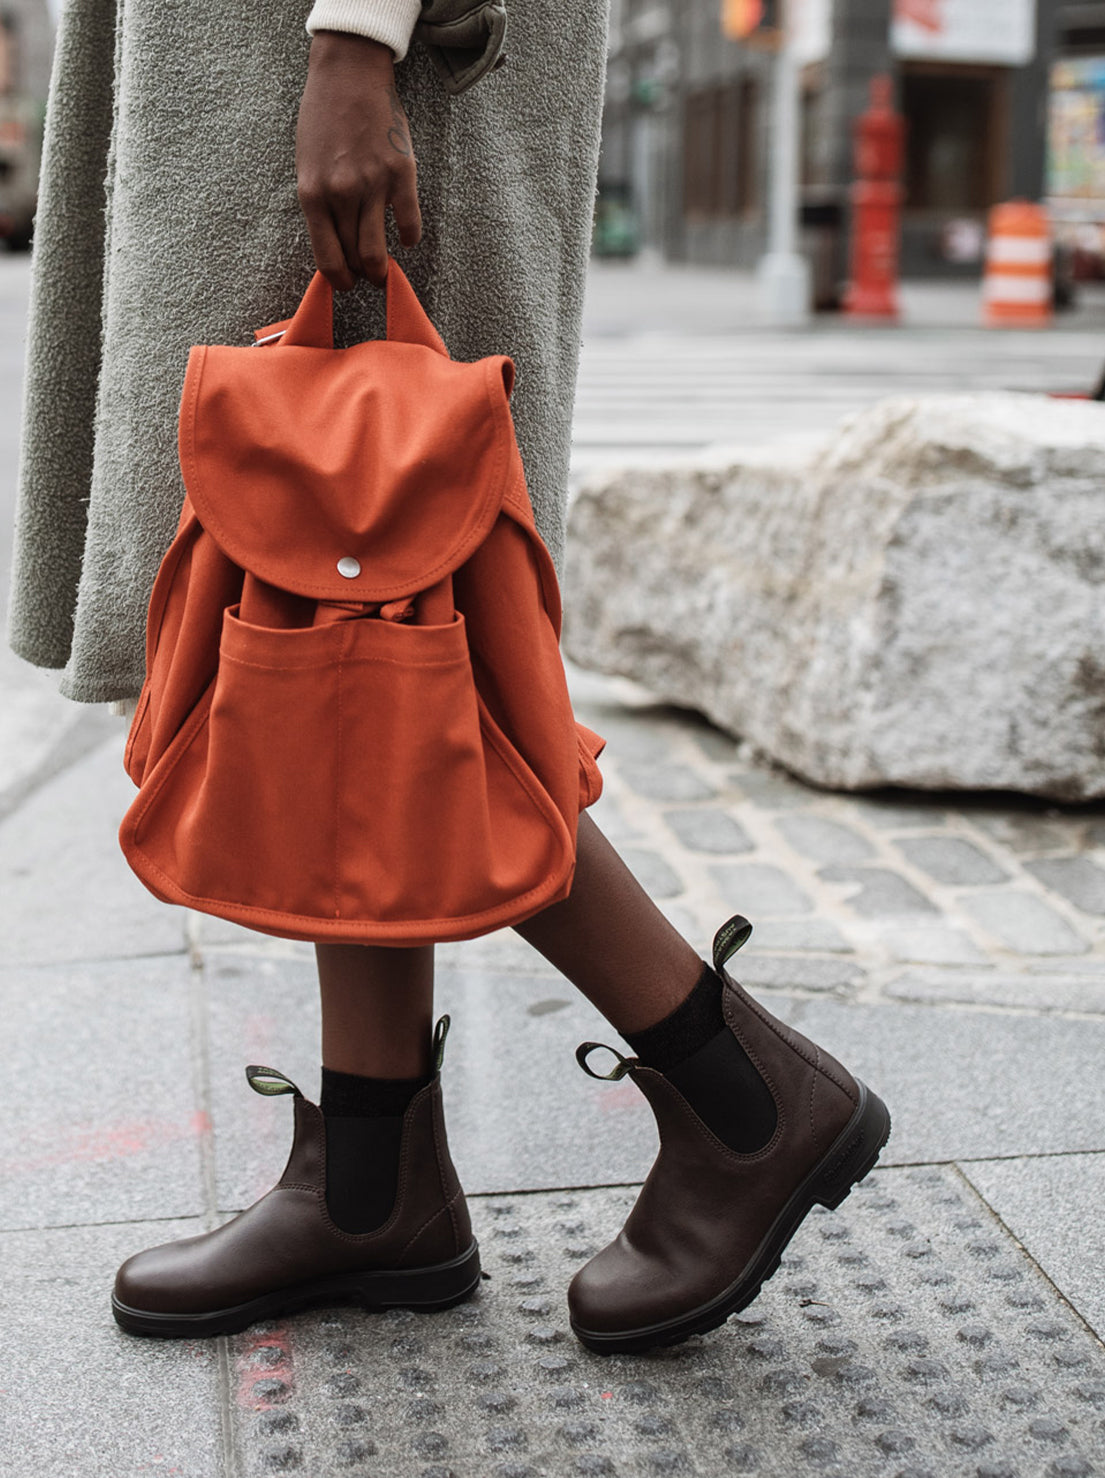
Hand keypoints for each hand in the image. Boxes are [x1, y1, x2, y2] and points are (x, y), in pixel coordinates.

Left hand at [295, 31, 421, 290]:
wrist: (348, 74)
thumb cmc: (323, 117)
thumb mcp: (307, 164)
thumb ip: (320, 203)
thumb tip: (335, 242)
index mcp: (313, 193)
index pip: (327, 257)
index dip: (339, 279)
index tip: (346, 284)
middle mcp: (342, 194)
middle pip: (354, 258)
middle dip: (361, 275)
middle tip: (367, 277)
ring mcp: (373, 185)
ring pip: (379, 251)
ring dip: (381, 268)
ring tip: (383, 269)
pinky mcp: (402, 175)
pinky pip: (410, 225)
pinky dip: (409, 238)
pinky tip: (406, 236)